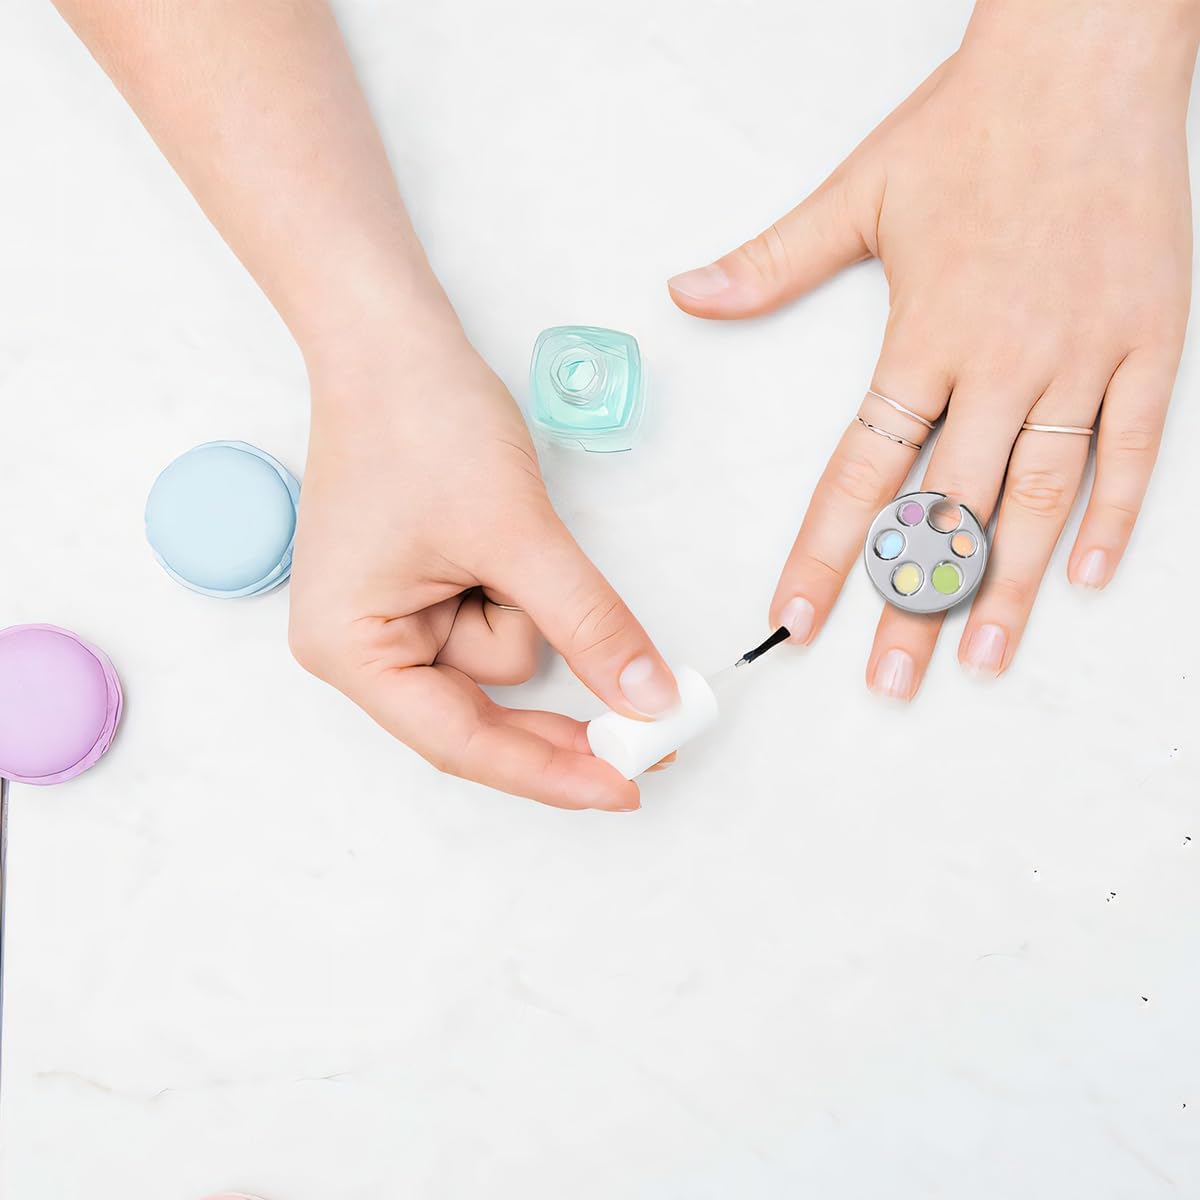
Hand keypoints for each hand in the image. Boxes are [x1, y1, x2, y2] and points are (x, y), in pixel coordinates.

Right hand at [288, 330, 677, 808]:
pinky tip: (503, 538)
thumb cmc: (422, 421)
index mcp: (351, 648)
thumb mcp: (517, 534)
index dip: (548, 773)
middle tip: (653, 729)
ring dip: (530, 607)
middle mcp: (360, 647)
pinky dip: (523, 593)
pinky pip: (495, 618)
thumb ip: (586, 625)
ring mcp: (390, 618)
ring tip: (502, 528)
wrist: (391, 336)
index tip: (626, 789)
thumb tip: (646, 700)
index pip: (460, 741)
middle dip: (559, 703)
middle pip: (480, 710)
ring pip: (500, 659)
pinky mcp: (422, 589)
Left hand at [668, 0, 1196, 697]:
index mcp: (924, 336)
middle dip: (912, 602)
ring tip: (980, 657)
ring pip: (1039, 494)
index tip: (798, 617)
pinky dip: (1113, 512)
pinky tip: (1087, 575)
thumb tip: (687, 293)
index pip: (861, 471)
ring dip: (1006, 584)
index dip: (826, 552)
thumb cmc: (972, 126)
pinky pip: (1132, 445)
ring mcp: (1079, 357)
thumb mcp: (858, 194)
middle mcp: (1000, 362)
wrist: (1089, 59)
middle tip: (890, 680)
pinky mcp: (1147, 342)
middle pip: (946, 507)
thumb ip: (772, 263)